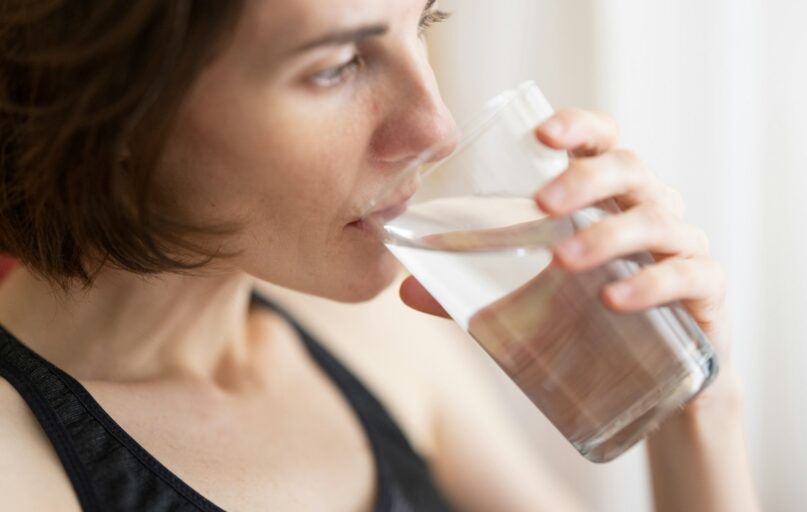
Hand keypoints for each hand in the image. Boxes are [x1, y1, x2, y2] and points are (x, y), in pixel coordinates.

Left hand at [400, 108, 737, 412]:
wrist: (654, 381)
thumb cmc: (587, 320)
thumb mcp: (528, 301)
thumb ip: (471, 292)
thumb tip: (404, 290)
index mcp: (606, 197)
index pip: (600, 142)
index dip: (577, 127)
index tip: (542, 135)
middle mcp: (648, 208)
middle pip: (630, 168)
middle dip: (586, 179)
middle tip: (543, 205)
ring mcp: (682, 246)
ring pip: (657, 218)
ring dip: (609, 235)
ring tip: (564, 262)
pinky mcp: (705, 291)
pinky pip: (689, 275)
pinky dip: (652, 283)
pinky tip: (615, 300)